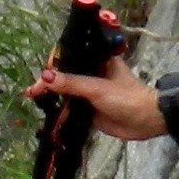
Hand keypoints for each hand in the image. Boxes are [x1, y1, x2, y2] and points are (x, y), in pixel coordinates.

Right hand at [29, 63, 165, 142]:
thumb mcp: (97, 88)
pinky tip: (46, 113)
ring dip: (50, 97)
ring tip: (32, 99)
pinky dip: (58, 111)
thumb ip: (71, 83)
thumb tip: (45, 77)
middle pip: (64, 75)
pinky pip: (70, 108)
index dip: (53, 64)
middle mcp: (91, 74)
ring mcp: (89, 92)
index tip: (41, 76)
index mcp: (96, 61)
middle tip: (31, 91)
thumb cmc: (126, 98)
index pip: (69, 57)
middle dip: (47, 82)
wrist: (147, 121)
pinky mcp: (89, 110)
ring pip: (65, 92)